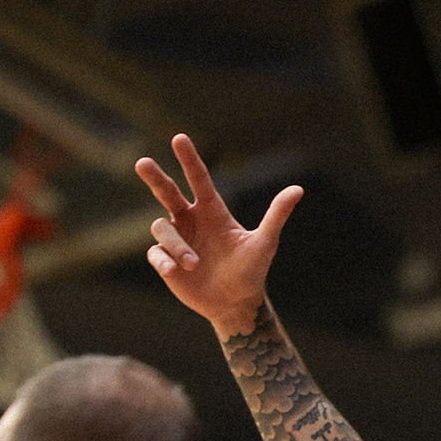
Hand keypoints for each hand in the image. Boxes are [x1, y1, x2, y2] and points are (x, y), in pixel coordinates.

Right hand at [135, 133, 301, 333]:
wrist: (236, 303)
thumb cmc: (251, 270)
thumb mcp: (265, 242)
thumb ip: (277, 214)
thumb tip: (298, 189)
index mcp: (212, 210)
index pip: (198, 179)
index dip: (189, 159)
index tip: (179, 138)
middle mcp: (190, 219)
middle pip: (166, 192)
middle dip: (154, 177)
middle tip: (142, 163)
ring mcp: (176, 239)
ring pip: (161, 228)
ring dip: (176, 245)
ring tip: (194, 263)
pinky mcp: (166, 261)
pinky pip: (155, 253)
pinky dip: (164, 260)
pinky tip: (176, 271)